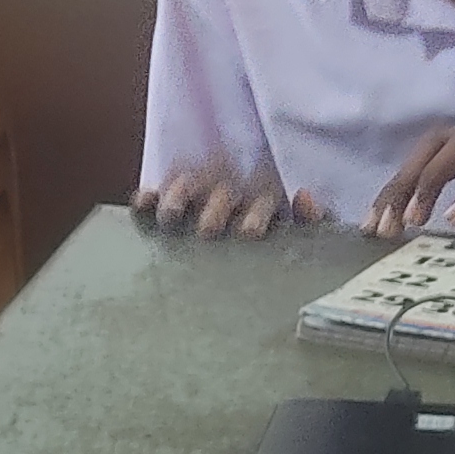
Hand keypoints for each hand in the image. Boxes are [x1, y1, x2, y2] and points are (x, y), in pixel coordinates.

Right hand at [136, 163, 322, 238]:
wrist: (235, 265)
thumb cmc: (274, 247)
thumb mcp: (301, 237)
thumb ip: (310, 223)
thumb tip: (304, 197)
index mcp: (263, 203)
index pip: (262, 202)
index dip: (255, 214)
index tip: (248, 233)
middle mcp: (231, 195)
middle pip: (222, 194)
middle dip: (215, 209)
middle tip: (207, 230)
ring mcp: (198, 196)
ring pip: (188, 188)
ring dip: (180, 196)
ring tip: (172, 216)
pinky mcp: (168, 203)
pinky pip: (156, 196)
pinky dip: (148, 198)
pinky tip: (144, 202)